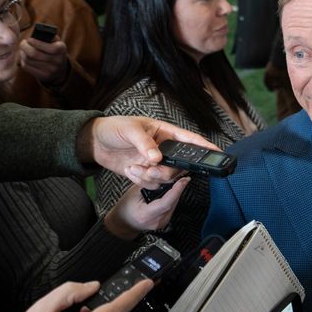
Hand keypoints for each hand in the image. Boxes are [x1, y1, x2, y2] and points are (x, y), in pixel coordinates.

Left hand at [20, 37, 70, 86]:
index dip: (36, 43)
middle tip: (22, 43)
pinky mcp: (43, 76)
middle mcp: (58, 61)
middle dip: (25, 47)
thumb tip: (35, 32)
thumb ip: (47, 35)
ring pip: (29, 60)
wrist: (59, 69)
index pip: (48, 47)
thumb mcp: (55, 41)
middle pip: (34, 54)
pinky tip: (24, 57)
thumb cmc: (54, 50)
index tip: (29, 39)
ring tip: (23, 50)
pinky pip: (27, 67)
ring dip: (22, 53)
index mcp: (61, 49)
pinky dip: (23, 61)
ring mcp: (51, 70)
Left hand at [75, 116, 219, 188]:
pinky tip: (129, 170)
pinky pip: (151, 183)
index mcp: (165, 132)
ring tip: (134, 168)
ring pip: (166, 177)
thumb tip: (157, 158)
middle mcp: (164, 149)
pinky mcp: (145, 172)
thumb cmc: (113, 128)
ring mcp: (155, 162)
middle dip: (166, 171)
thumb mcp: (129, 130)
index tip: (217, 152)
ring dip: (150, 177)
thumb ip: (144, 143)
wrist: (94, 142)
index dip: (205, 146)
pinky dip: (140, 180)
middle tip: (150, 169)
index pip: (190, 140)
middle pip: (179, 166)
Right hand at [104, 176, 190, 239]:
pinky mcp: (164, 221)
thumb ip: (148, 184)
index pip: (166, 202)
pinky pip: (171, 207)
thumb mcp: (134, 192)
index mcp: (146, 215)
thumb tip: (162, 173)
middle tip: (182, 176)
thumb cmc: (125, 208)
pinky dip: (172, 198)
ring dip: (176, 193)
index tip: (184, 180)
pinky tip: (171, 191)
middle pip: (173, 202)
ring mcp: (161, 223)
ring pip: (174, 205)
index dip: (177, 190)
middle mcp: (156, 221)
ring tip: (178, 181)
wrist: (123, 222)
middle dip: (178, 188)